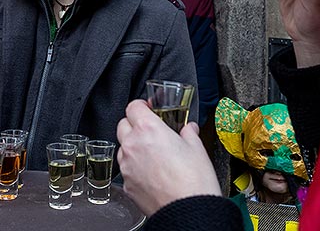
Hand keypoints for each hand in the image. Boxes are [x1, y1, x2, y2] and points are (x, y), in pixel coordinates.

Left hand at [117, 100, 220, 215]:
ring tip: (153, 155)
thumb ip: (188, 133)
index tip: (149, 109)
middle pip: (123, 125)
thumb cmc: (194, 182)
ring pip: (123, 148)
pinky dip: (135, 167)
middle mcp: (132, 145)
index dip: (142, 106)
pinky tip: (152, 173)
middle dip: (134, 125)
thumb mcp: (197, 148)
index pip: (133, 106)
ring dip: (133, 147)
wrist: (189, 212)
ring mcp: (127, 166)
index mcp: (148, 130)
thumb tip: (188, 128)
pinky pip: (126, 169)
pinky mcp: (127, 184)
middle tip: (151, 131)